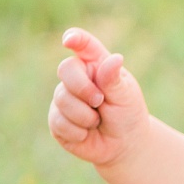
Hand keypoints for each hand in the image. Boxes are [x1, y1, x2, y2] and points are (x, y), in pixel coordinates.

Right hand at [48, 29, 150, 168]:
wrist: (122, 144)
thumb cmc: (127, 114)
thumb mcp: (126, 96)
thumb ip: (114, 80)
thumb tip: (115, 58)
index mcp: (97, 64)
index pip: (85, 45)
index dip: (76, 38)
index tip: (69, 40)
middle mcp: (77, 77)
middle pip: (65, 69)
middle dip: (82, 88)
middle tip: (99, 101)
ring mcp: (63, 98)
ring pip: (62, 99)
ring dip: (85, 116)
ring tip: (97, 121)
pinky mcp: (56, 119)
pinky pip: (59, 122)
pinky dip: (78, 131)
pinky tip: (87, 133)